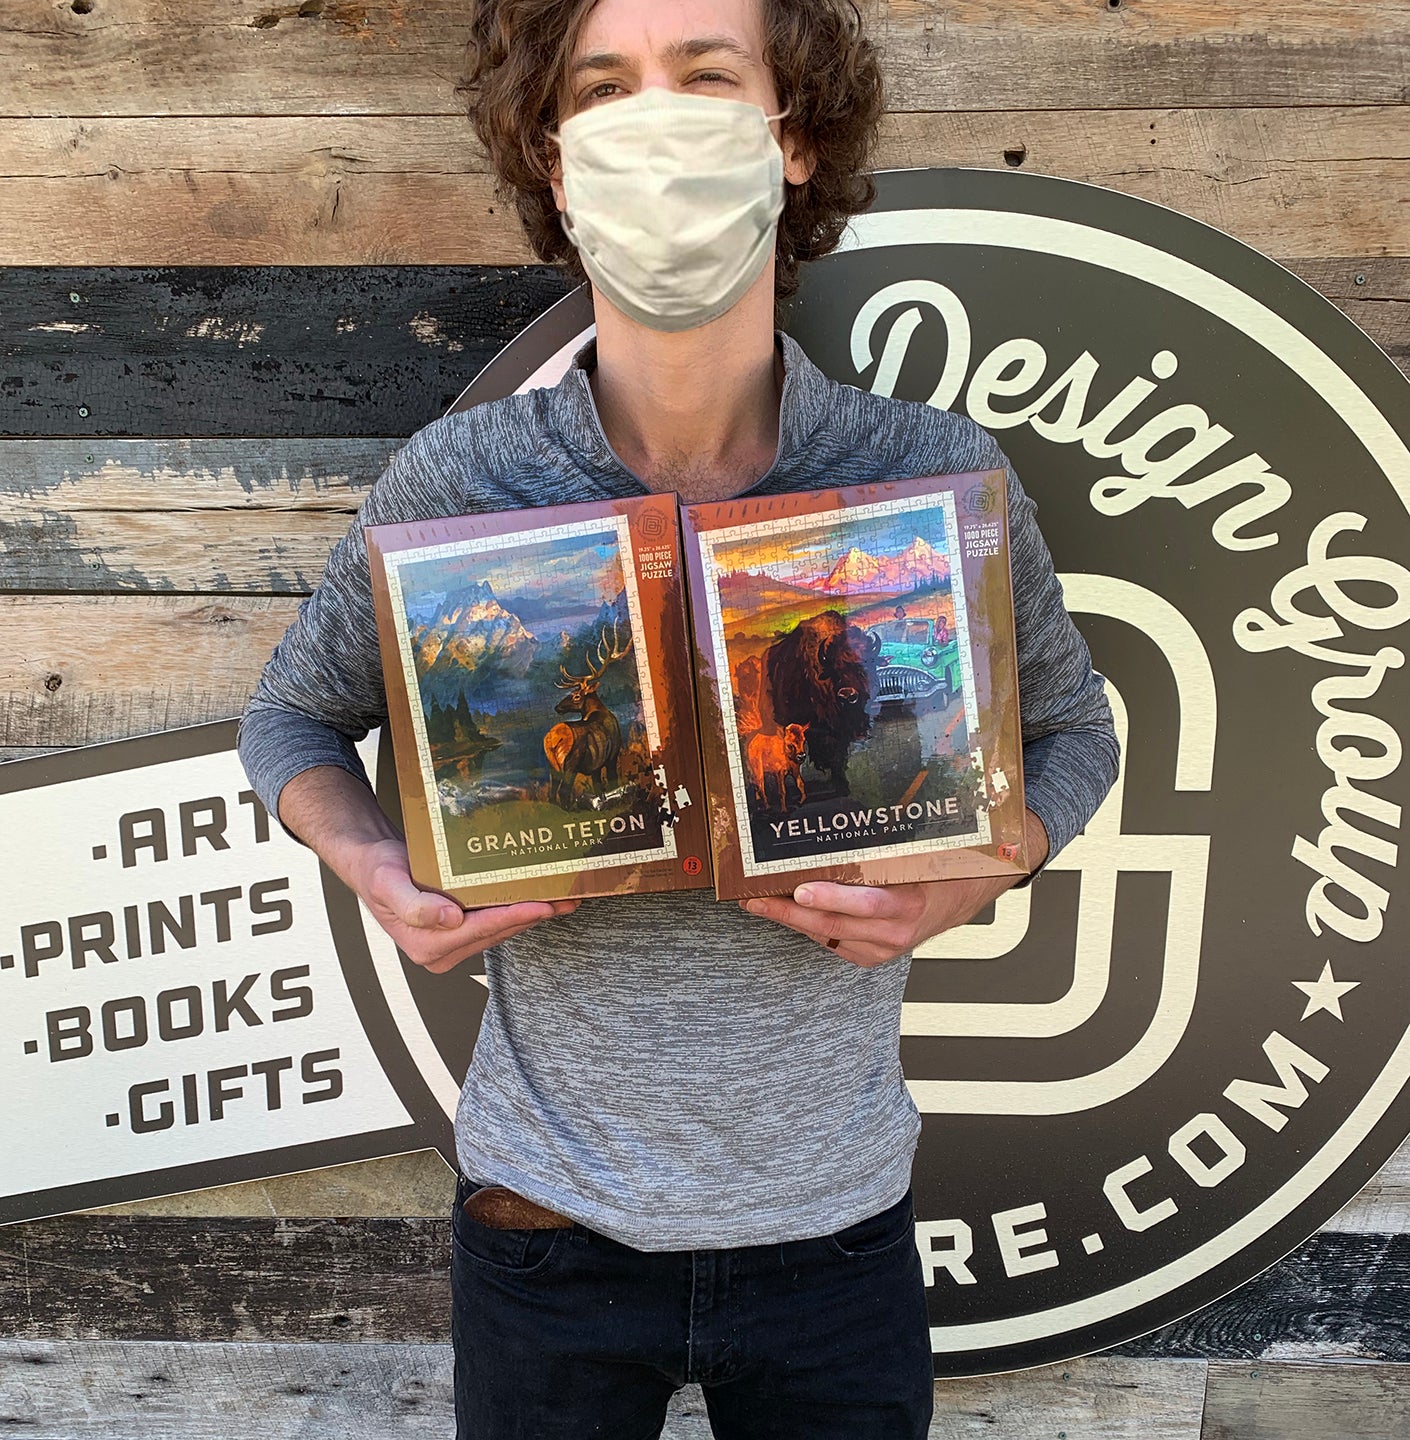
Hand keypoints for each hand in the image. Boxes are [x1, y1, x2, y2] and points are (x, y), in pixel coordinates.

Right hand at [350, 837, 578, 973]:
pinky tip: (539, 898)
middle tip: (566, 899)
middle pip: (497, 931)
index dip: (513, 917)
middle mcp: (441, 951)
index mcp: (426, 945)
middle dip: (532, 916)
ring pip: (501, 928)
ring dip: (531, 914)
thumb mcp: (388, 884)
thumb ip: (414, 907)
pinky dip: (517, 910)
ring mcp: (452, 943)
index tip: (542, 906)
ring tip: (563, 899)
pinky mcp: (460, 931)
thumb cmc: (378, 871)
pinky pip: (495, 922)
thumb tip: (449, 920)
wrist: (372, 864)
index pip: (480, 930)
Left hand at [740, 808, 1048, 967]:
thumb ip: (892, 842)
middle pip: (836, 924)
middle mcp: (896, 932)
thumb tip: (851, 810)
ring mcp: (883, 948)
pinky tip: (784, 911)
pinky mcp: (873, 955)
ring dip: (791, 919)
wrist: (968, 894)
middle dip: (790, 911)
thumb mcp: (926, 849)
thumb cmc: (945, 865)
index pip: (868, 903)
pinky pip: (833, 942)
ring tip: (758, 900)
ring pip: (828, 936)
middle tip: (757, 896)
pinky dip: (808, 927)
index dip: (833, 898)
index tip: (802, 888)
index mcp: (912, 903)